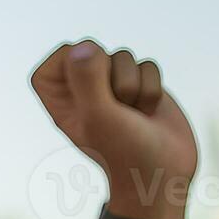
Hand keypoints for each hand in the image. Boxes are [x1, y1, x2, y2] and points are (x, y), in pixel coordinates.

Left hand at [31, 40, 197, 218]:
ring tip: (132, 114)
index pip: (58, 58)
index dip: (73, 61)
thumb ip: (87, 80)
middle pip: (93, 49)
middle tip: (114, 106)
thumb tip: (82, 47)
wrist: (161, 172)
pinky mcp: (140, 87)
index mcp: (62, 100)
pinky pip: (148, 65)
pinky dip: (152, 88)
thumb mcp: (99, 116)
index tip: (86, 82)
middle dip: (111, 72)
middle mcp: (84, 91)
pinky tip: (148, 112)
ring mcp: (113, 88)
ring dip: (134, 85)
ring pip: (123, 56)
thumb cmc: (124, 150)